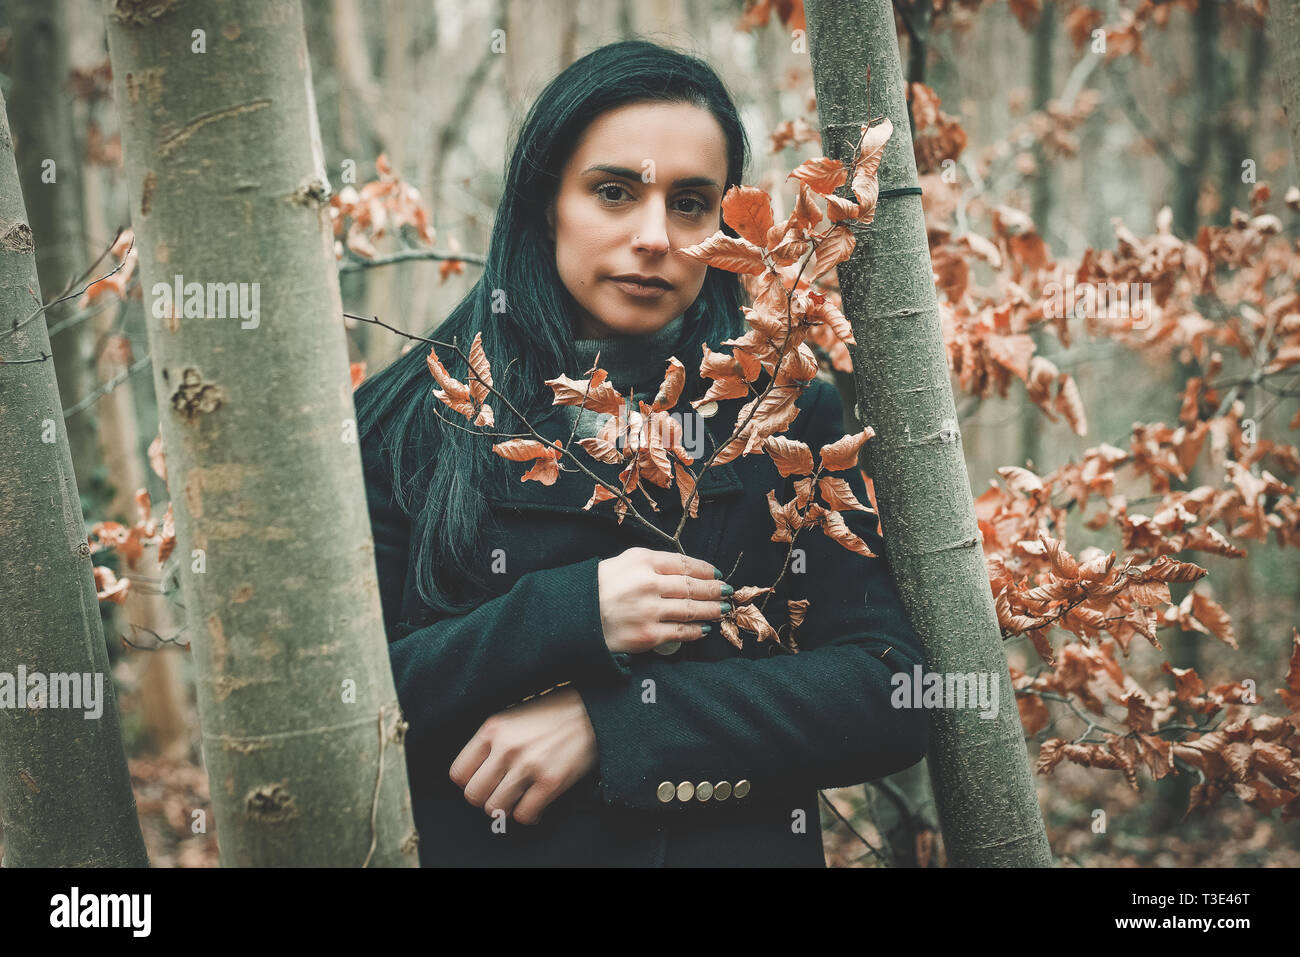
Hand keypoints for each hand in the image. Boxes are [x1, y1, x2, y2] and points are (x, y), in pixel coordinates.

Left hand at [450, 687, 597, 825]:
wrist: (591, 711)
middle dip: (486, 799)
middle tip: (501, 793)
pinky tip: (536, 806)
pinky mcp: (550, 781)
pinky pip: (524, 815)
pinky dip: (529, 816)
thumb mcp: (513, 716)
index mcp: (493, 728)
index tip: (483, 781)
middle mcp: (506, 747)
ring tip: (518, 799)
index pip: (458, 773)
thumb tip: (476, 773)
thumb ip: (492, 740)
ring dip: (506, 809)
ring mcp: (528, 765)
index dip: (469, 782)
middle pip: (473, 795)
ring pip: (495, 809)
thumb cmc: (552, 714)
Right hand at [597, 546, 731, 654]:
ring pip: (691, 609)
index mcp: (642, 560)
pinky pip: (681, 632)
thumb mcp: (623, 562)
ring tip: (722, 609)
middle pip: (692, 586)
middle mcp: (648, 583)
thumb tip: (686, 570)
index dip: (705, 570)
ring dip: (711, 609)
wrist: (574, 617)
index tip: (716, 573)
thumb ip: (652, 563)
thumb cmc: (597, 588)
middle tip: (727, 592)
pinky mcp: (648, 635)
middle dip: (714, 590)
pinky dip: (697, 630)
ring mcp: (649, 610)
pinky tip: (705, 628)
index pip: (684, 563)